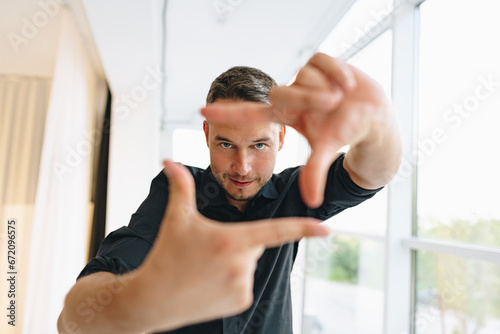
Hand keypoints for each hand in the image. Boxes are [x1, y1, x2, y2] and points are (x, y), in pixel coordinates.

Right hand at [136, 160, 328, 330]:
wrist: (154, 298)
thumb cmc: (167, 253)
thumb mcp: (177, 217)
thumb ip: (181, 185)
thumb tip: (170, 160)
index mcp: (233, 239)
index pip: (277, 231)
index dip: (304, 228)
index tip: (326, 229)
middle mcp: (243, 264)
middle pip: (255, 243)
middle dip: (237, 241)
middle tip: (208, 250)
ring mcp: (243, 286)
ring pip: (249, 263)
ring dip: (234, 261)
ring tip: (206, 268)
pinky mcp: (241, 301)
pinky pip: (246, 282)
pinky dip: (233, 279)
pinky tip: (210, 282)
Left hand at [201, 53, 391, 207]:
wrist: (372, 114)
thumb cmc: (345, 132)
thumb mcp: (326, 151)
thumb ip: (314, 172)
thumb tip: (312, 203)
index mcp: (285, 116)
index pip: (250, 113)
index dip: (227, 114)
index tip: (201, 112)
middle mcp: (290, 96)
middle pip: (279, 92)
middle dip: (308, 98)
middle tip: (333, 104)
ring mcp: (304, 79)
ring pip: (303, 76)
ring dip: (327, 87)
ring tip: (342, 97)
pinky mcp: (320, 63)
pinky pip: (320, 60)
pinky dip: (337, 71)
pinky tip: (347, 83)